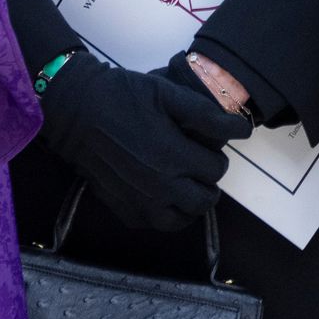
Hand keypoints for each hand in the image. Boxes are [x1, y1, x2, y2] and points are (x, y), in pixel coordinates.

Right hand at [40, 52, 242, 230]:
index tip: (207, 147)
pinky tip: (162, 195)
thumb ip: (207, 115)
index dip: (217, 157)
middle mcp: (158, 186)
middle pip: (203, 200)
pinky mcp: (121, 208)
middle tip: (199, 166)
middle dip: (208, 183)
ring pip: (180, 220)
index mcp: (173, 157)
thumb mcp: (169, 93)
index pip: (216, 170)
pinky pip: (152, 224)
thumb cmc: (124, 96)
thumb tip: (242, 130)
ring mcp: (138, 201)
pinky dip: (164, 214)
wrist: (76, 109)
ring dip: (189, 204)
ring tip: (186, 184)